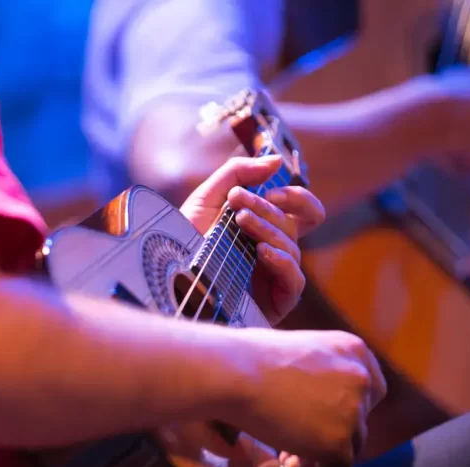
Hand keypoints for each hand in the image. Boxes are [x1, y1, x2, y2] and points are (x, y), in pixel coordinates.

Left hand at [180, 155, 325, 324]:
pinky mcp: (275, 301)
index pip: (303, 212)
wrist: (165, 276)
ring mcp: (274, 277)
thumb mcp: (207, 198)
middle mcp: (274, 252)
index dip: (296, 198)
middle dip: (267, 209)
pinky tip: (262, 252)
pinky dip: (282, 261)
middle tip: (238, 201)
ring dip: (267, 229)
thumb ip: (238, 172)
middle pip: (294, 225)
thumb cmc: (183, 239)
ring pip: (292, 247)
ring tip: (239, 221)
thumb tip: (277, 161)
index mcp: (265, 229)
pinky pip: (294, 279)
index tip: (271, 191)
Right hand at [232, 329, 385, 466]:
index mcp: (353, 350)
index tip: (320, 416)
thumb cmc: (250, 356)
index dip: (345, 407)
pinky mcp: (339, 441)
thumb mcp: (299, 350)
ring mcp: (353, 411)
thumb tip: (315, 395)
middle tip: (299, 435)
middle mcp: (362, 378)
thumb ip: (319, 370)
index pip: (369, 388)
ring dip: (321, 450)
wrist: (235, 374)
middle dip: (333, 429)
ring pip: (350, 443)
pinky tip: (288, 461)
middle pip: (361, 417)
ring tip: (286, 450)